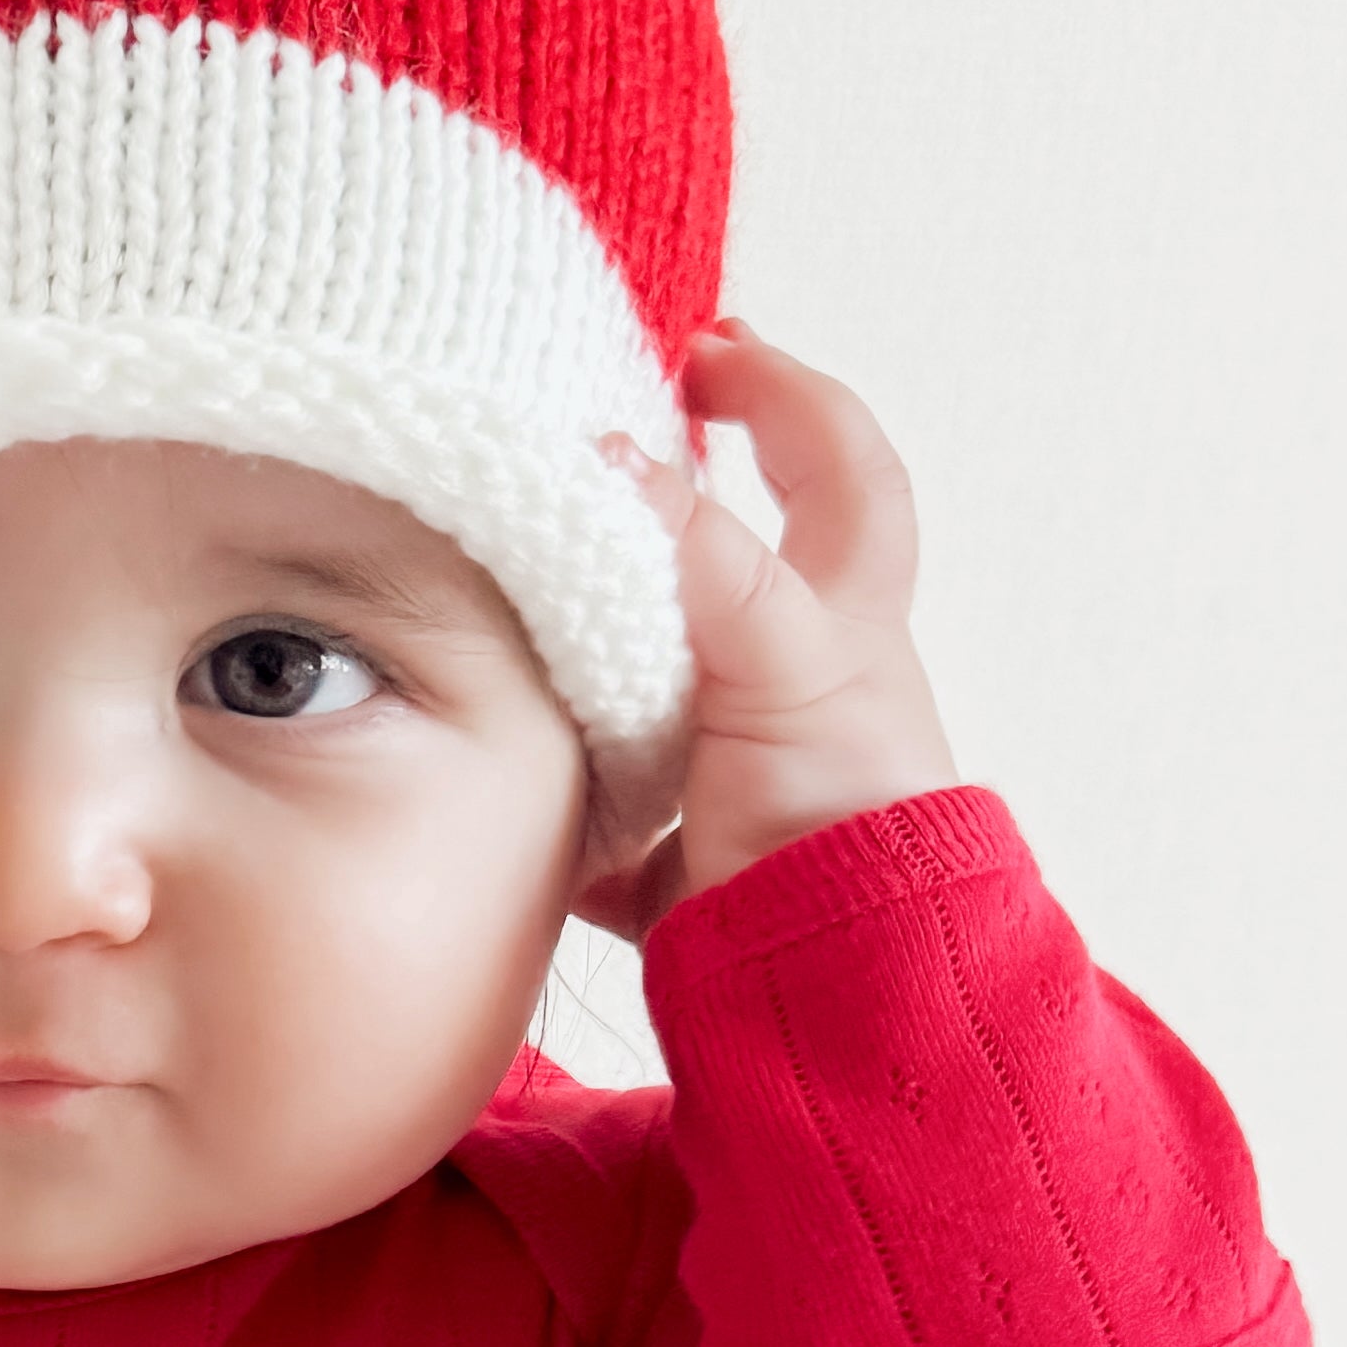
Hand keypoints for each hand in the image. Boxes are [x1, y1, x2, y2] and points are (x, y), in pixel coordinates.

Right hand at [572, 319, 959, 946]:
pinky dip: (559, 807)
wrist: (846, 997)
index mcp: (843, 626)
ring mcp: (743, 780)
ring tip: (517, 598)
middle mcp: (800, 693)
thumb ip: (695, 561)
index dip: (785, 395)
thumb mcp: (779, 664)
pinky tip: (499, 789)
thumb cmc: (840, 826)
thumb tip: (606, 459)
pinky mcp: (691, 873)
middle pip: (756, 570)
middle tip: (611, 439)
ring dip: (602, 647)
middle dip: (690, 503)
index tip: (706, 349)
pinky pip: (612, 824)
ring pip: (668, 689)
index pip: (841, 468)